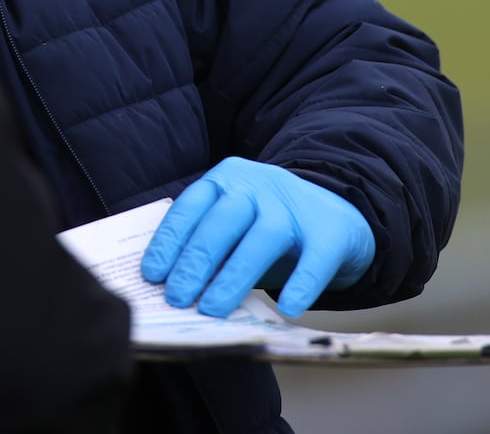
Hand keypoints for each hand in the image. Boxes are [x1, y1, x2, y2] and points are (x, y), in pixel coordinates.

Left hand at [141, 157, 373, 317]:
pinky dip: (301, 284)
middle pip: (221, 224)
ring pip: (260, 240)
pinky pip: (315, 260)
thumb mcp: (233, 222)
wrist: (336, 209)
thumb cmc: (267, 224)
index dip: (169, 242)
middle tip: (177, 297)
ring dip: (233, 277)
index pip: (190, 208)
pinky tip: (287, 307)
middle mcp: (257, 187)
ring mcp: (294, 206)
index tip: (152, 275)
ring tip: (212, 309)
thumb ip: (206, 244)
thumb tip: (172, 287)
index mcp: (225, 180)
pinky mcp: (330, 230)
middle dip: (195, 262)